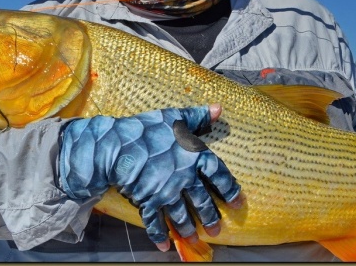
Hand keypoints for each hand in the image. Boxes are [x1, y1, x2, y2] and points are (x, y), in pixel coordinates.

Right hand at [59, 103, 242, 250]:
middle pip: (202, 201)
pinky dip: (160, 236)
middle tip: (216, 230)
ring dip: (189, 228)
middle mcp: (184, 178)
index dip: (230, 189)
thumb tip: (219, 109)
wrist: (117, 146)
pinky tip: (164, 247)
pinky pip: (155, 223)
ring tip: (195, 238)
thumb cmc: (148, 129)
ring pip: (182, 215)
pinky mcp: (148, 202)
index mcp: (195, 157)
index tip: (237, 202)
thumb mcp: (176, 117)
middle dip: (210, 217)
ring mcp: (167, 193)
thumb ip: (198, 116)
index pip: (219, 175)